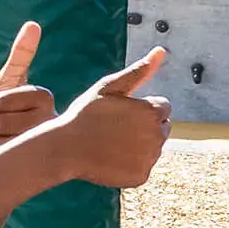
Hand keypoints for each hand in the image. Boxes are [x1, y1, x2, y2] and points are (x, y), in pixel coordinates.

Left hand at [0, 22, 54, 142]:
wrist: (14, 134)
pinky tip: (9, 147)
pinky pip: (1, 150)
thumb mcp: (14, 78)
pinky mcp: (30, 159)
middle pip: (3, 118)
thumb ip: (22, 53)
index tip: (1, 103)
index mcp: (46, 100)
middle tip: (0, 118)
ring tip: (5, 131)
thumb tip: (33, 24)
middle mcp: (49, 122)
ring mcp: (41, 143)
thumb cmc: (12, 103)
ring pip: (1, 135)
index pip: (12, 97)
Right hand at [46, 47, 171, 187]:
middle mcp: (157, 136)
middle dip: (145, 126)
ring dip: (139, 145)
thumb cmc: (85, 114)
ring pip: (153, 148)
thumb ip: (139, 71)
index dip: (142, 108)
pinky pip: (142, 167)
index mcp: (153, 111)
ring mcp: (150, 158)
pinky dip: (131, 164)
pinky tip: (111, 158)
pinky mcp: (141, 176)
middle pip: (162, 128)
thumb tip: (161, 51)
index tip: (121, 112)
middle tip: (115, 128)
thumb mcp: (110, 87)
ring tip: (111, 143)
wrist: (65, 148)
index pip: (163, 108)